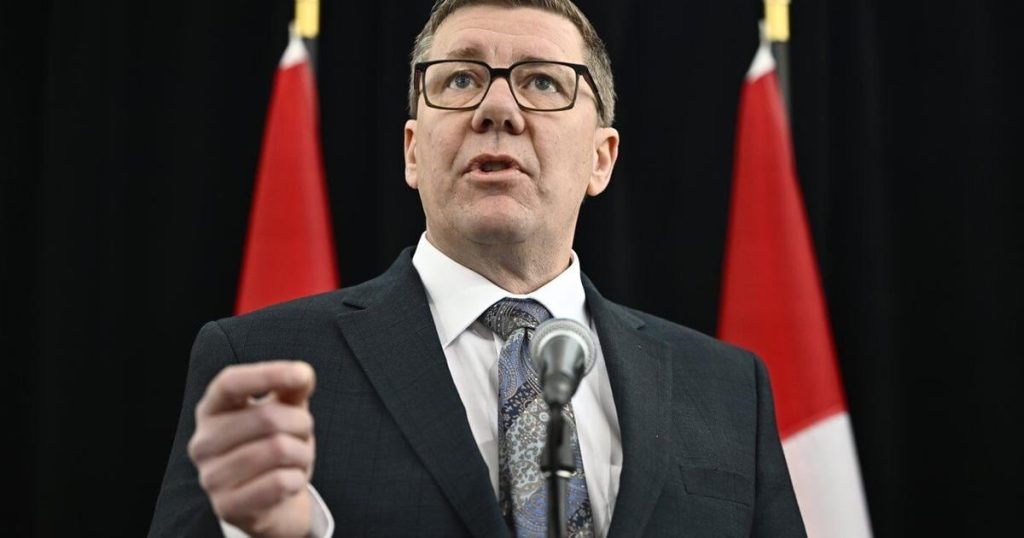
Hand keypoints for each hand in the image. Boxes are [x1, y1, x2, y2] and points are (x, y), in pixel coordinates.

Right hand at [188, 361, 316, 537]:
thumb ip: (291, 388)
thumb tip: (302, 374)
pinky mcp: (226, 506)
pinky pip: (278, 482)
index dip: (267, 374)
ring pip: (278, 450)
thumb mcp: (284, 411)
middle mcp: (203, 442)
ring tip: (297, 458)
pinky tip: (290, 480)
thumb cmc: (274, 446)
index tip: (302, 374)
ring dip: (302, 453)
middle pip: (267, 417)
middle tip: (304, 434)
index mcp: (212, 410)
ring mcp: (211, 477)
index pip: (230, 383)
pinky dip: (297, 479)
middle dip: (301, 424)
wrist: (270, 502)